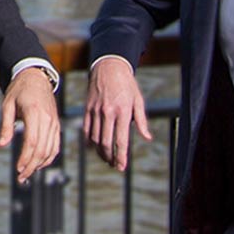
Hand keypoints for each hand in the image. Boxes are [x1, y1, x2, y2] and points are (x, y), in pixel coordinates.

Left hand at [0, 67, 60, 182]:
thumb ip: (6, 125)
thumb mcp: (7, 104)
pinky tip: (39, 164)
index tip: (18, 169)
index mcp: (34, 113)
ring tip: (28, 174)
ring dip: (39, 165)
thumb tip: (2, 145)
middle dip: (31, 166)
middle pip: (42, 149)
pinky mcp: (56, 124)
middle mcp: (47, 119)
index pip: (32, 142)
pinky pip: (56, 145)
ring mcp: (54, 122)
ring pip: (50, 150)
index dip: (25, 158)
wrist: (36, 77)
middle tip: (21, 178)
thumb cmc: (19, 90)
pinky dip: (49, 157)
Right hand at [83, 56, 151, 170]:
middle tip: (114, 165)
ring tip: (106, 159)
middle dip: (109, 157)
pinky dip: (89, 141)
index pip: (120, 140)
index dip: (120, 156)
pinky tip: (94, 148)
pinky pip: (86, 129)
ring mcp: (95, 111)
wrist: (108, 66)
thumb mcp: (138, 100)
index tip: (121, 167)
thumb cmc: (126, 83)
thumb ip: (141, 120)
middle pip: (105, 142)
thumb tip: (147, 137)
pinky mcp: (88, 109)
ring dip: (99, 152)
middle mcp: (107, 112)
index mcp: (122, 111)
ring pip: (94, 138)